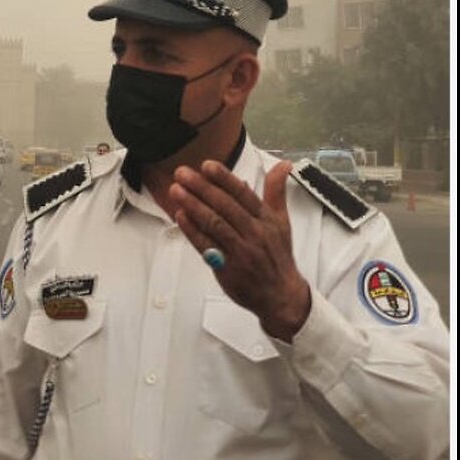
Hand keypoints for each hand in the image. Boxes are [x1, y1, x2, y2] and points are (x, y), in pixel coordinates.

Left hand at [169, 160, 310, 341]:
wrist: (280, 294)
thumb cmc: (278, 256)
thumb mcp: (282, 221)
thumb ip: (276, 191)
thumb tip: (283, 165)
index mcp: (266, 219)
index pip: (243, 194)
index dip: (224, 178)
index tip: (207, 165)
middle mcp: (254, 232)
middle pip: (225, 206)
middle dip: (202, 187)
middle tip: (182, 173)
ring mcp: (240, 250)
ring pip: (214, 223)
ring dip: (193, 205)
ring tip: (176, 190)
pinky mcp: (226, 266)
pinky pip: (206, 245)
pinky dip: (192, 230)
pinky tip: (180, 216)